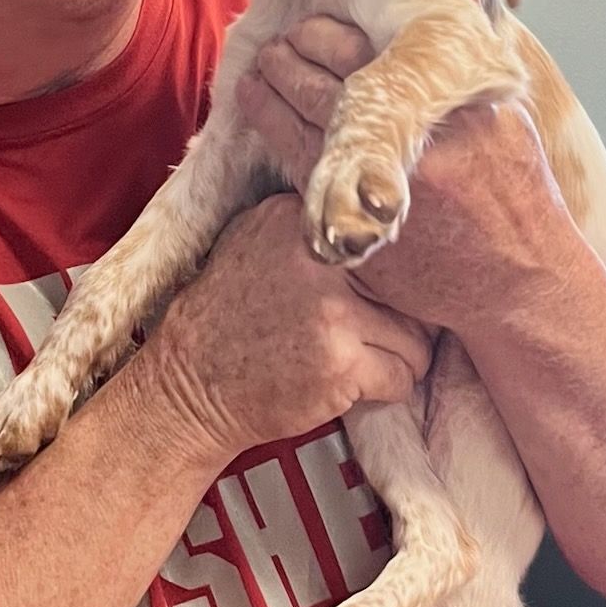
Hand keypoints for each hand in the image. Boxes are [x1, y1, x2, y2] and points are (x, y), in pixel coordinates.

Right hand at [137, 194, 432, 460]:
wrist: (190, 383)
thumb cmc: (226, 317)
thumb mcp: (252, 243)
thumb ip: (307, 229)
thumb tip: (376, 220)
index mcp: (295, 219)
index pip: (381, 236)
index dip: (385, 273)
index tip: (370, 292)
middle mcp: (317, 259)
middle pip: (407, 288)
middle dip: (397, 317)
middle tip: (372, 333)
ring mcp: (331, 312)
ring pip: (415, 336)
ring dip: (397, 356)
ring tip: (363, 361)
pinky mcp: (341, 363)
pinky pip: (403, 375)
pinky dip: (389, 387)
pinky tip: (355, 385)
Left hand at [234, 0, 585, 335]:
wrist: (521, 283)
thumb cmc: (513, 190)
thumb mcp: (504, 106)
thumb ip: (472, 36)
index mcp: (455, 99)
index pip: (369, 47)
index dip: (325, 33)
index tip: (309, 25)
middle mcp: (420, 137)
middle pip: (329, 80)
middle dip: (290, 56)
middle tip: (272, 46)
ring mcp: (388, 184)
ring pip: (306, 120)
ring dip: (272, 91)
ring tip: (257, 74)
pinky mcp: (364, 225)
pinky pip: (303, 170)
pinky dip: (277, 135)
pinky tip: (261, 116)